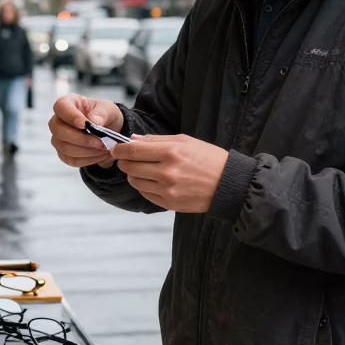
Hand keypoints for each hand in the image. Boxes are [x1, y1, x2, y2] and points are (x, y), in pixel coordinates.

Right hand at [48, 93, 122, 168]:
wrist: (109, 131)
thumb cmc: (105, 115)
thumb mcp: (109, 109)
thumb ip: (102, 113)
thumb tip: (94, 122)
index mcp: (69, 103)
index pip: (61, 106)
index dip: (70, 116)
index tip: (85, 124)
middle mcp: (59, 120)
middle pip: (58, 130)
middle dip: (81, 139)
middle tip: (100, 142)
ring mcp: (59, 137)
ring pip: (64, 147)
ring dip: (86, 151)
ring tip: (103, 149)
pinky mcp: (63, 152)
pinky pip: (70, 159)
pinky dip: (87, 159)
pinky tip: (99, 155)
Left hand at [111, 135, 228, 212]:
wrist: (228, 184)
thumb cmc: (209, 159)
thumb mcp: (185, 141)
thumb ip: (156, 140)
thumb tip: (132, 140)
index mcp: (171, 152)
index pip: (133, 151)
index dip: (119, 149)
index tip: (116, 149)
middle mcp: (167, 172)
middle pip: (130, 167)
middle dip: (124, 161)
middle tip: (126, 159)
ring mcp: (168, 190)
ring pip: (135, 182)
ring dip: (133, 175)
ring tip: (143, 170)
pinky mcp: (169, 203)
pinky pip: (146, 194)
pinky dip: (144, 187)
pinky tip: (154, 181)